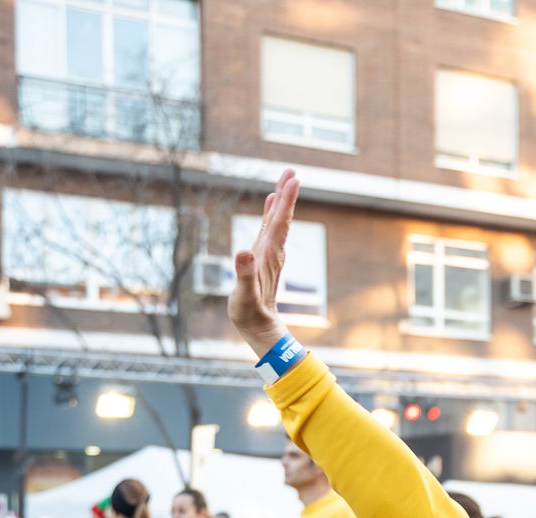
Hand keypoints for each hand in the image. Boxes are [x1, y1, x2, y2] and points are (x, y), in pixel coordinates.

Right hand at [230, 169, 299, 355]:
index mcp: (268, 255)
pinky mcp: (264, 257)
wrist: (260, 328)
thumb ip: (244, 275)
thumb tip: (243, 252)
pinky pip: (268, 229)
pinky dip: (271, 214)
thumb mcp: (243, 296)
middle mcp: (272, 251)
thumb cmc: (250, 314)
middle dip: (286, 194)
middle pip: (280, 217)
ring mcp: (269, 253)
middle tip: (291, 170)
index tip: (293, 180)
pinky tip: (270, 203)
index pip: (278, 223)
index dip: (285, 201)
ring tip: (285, 180)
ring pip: (276, 221)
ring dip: (281, 200)